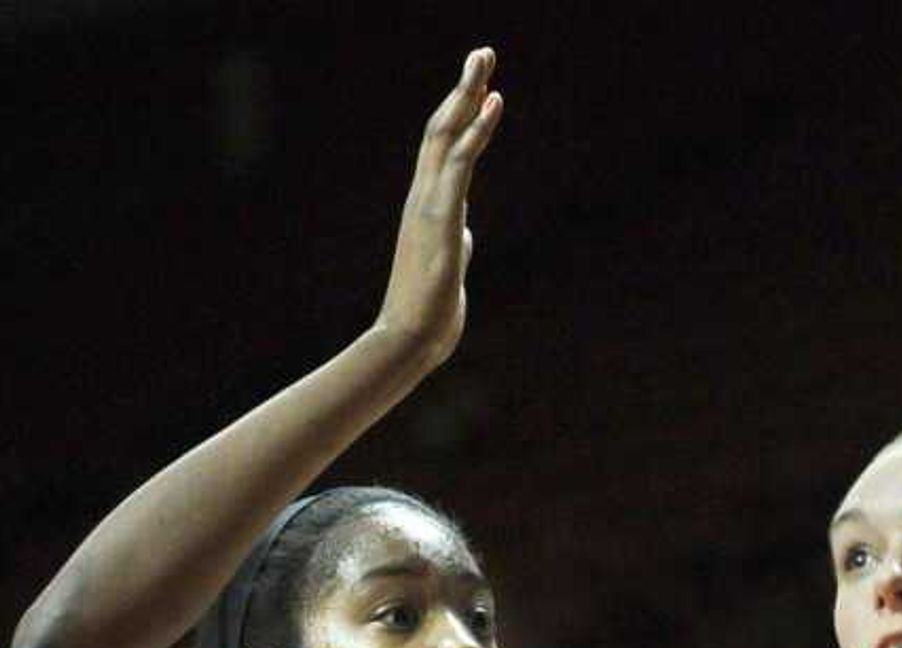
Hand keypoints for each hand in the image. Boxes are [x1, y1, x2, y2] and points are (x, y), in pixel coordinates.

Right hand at [375, 48, 502, 371]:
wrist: (408, 341)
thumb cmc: (427, 314)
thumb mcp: (449, 268)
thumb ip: (456, 242)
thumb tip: (465, 232)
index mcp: (427, 208)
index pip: (443, 150)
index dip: (461, 116)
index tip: (481, 87)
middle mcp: (424, 197)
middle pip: (442, 129)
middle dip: (463, 89)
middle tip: (482, 53)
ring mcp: (430, 204)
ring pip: (448, 135)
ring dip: (468, 94)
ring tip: (485, 60)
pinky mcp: (442, 217)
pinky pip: (461, 163)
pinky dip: (476, 129)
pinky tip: (493, 103)